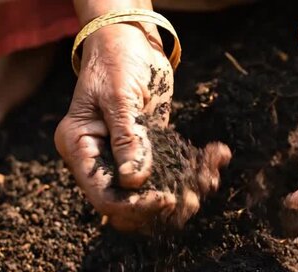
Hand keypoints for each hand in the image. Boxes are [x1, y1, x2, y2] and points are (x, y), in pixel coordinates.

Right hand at [55, 23, 228, 232]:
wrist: (129, 40)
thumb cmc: (116, 59)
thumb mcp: (119, 95)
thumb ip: (127, 137)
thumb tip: (134, 181)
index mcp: (80, 148)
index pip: (103, 196)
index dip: (134, 205)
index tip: (166, 198)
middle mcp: (100, 158)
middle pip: (129, 205)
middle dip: (163, 206)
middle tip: (193, 197)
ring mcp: (124, 157)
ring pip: (154, 194)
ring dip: (185, 191)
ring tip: (211, 175)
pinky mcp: (150, 151)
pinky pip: (171, 172)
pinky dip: (196, 169)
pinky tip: (217, 156)